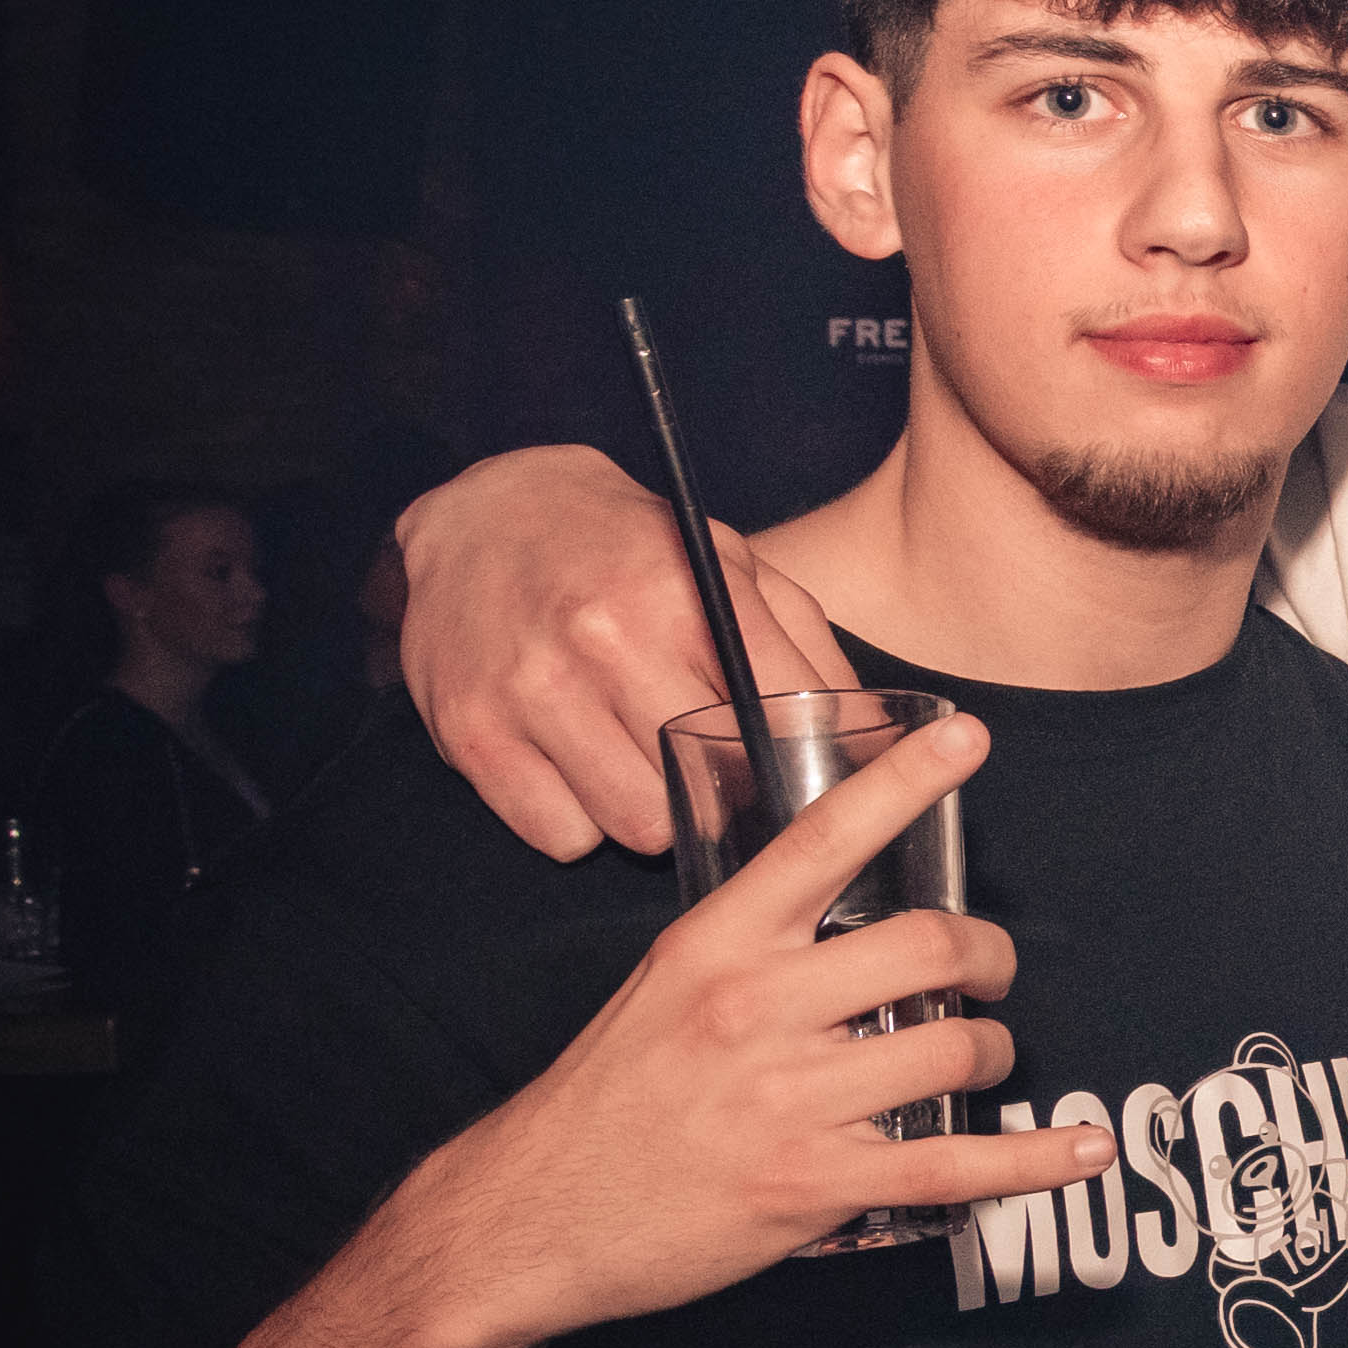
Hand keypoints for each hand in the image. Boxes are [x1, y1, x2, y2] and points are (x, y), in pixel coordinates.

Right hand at [399, 449, 856, 858]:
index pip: (771, 727)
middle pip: (703, 790)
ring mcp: (532, 689)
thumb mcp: (731, 566)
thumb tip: (875, 734)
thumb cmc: (631, 549)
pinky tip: (578, 770)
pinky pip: (560, 835)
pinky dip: (577, 822)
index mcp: (685, 597)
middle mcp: (606, 640)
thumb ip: (806, 649)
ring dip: (647, 812)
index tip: (790, 777)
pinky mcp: (472, 733)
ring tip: (637, 761)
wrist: (488, 512)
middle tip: (705, 770)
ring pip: (634, 826)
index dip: (791, 767)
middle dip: (717, 793)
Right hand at [402, 714, 1092, 1345]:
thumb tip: (850, 919)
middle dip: (990, 956)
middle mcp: (755, 1007)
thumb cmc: (607, 1098)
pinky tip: (1082, 1151)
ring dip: (992, 1053)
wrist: (529, 1216)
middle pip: (930, 945)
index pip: (823, 838)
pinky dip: (1034, 1160)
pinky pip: (954, 1165)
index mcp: (716, 944)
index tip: (968, 738)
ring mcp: (787, 1098)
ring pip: (954, 1048)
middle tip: (989, 974)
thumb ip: (752, 946)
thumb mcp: (662, 986)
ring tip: (979, 1061)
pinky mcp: (811, 1182)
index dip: (906, 781)